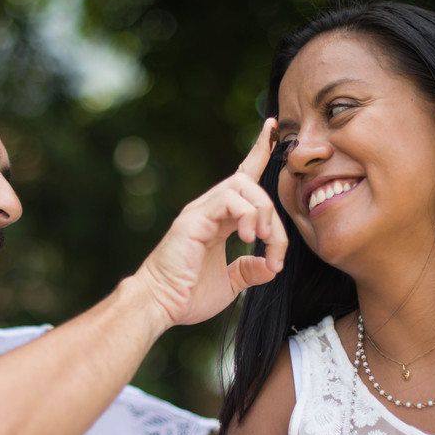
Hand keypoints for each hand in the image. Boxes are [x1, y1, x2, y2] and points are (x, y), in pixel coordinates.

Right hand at [133, 118, 286, 327]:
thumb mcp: (231, 284)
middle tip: (275, 246)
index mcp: (218, 220)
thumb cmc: (187, 295)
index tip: (272, 129)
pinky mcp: (194, 218)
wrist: (160, 305)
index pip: (242, 179)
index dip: (258, 153)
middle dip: (272, 211)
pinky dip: (247, 216)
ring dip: (262, 211)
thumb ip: (251, 270)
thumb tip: (271, 266)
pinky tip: (249, 239)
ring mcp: (200, 211)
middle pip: (250, 183)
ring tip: (262, 241)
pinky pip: (229, 200)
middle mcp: (209, 210)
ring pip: (243, 185)